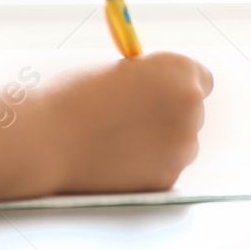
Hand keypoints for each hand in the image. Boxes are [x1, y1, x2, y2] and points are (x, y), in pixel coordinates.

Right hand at [37, 51, 212, 193]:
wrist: (49, 138)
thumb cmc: (74, 97)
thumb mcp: (118, 72)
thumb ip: (148, 82)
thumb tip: (161, 95)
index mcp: (178, 71)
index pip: (201, 79)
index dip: (177, 85)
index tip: (160, 91)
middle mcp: (190, 107)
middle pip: (192, 112)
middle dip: (168, 114)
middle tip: (131, 117)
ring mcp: (182, 146)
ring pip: (181, 143)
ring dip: (160, 142)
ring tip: (118, 139)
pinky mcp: (167, 178)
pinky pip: (164, 168)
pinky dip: (147, 165)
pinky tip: (116, 158)